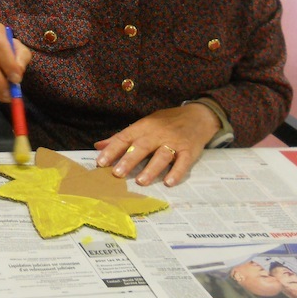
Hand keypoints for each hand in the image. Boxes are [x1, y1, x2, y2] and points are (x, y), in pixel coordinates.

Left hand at [93, 103, 218, 186]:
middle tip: (117, 174)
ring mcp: (174, 141)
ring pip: (161, 155)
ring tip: (141, 181)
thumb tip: (98, 146)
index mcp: (144, 126)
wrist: (198, 116)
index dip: (112, 150)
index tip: (101, 163)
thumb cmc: (167, 122)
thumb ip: (122, 137)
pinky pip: (183, 162)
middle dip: (129, 160)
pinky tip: (169, 182)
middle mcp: (158, 133)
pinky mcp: (189, 150)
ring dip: (151, 168)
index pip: (125, 137)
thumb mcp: (144, 124)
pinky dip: (177, 172)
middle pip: (142, 146)